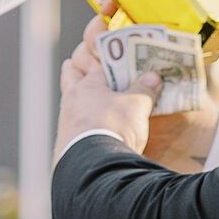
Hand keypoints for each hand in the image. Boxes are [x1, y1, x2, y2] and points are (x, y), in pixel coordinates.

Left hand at [74, 13, 218, 173]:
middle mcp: (71, 98)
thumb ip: (145, 89)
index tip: (112, 49)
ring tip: (101, 102)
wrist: (93, 168)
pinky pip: (73, 124)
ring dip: (82, 98)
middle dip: (82, 69)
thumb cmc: (113, 128)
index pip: (89, 54)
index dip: (102, 51)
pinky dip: (83, 122)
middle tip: (99, 71)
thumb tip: (153, 77)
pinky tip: (97, 129)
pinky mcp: (65, 143)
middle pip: (71, 72)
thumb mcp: (137, 106)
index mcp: (87, 82)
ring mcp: (65, 121)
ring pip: (71, 99)